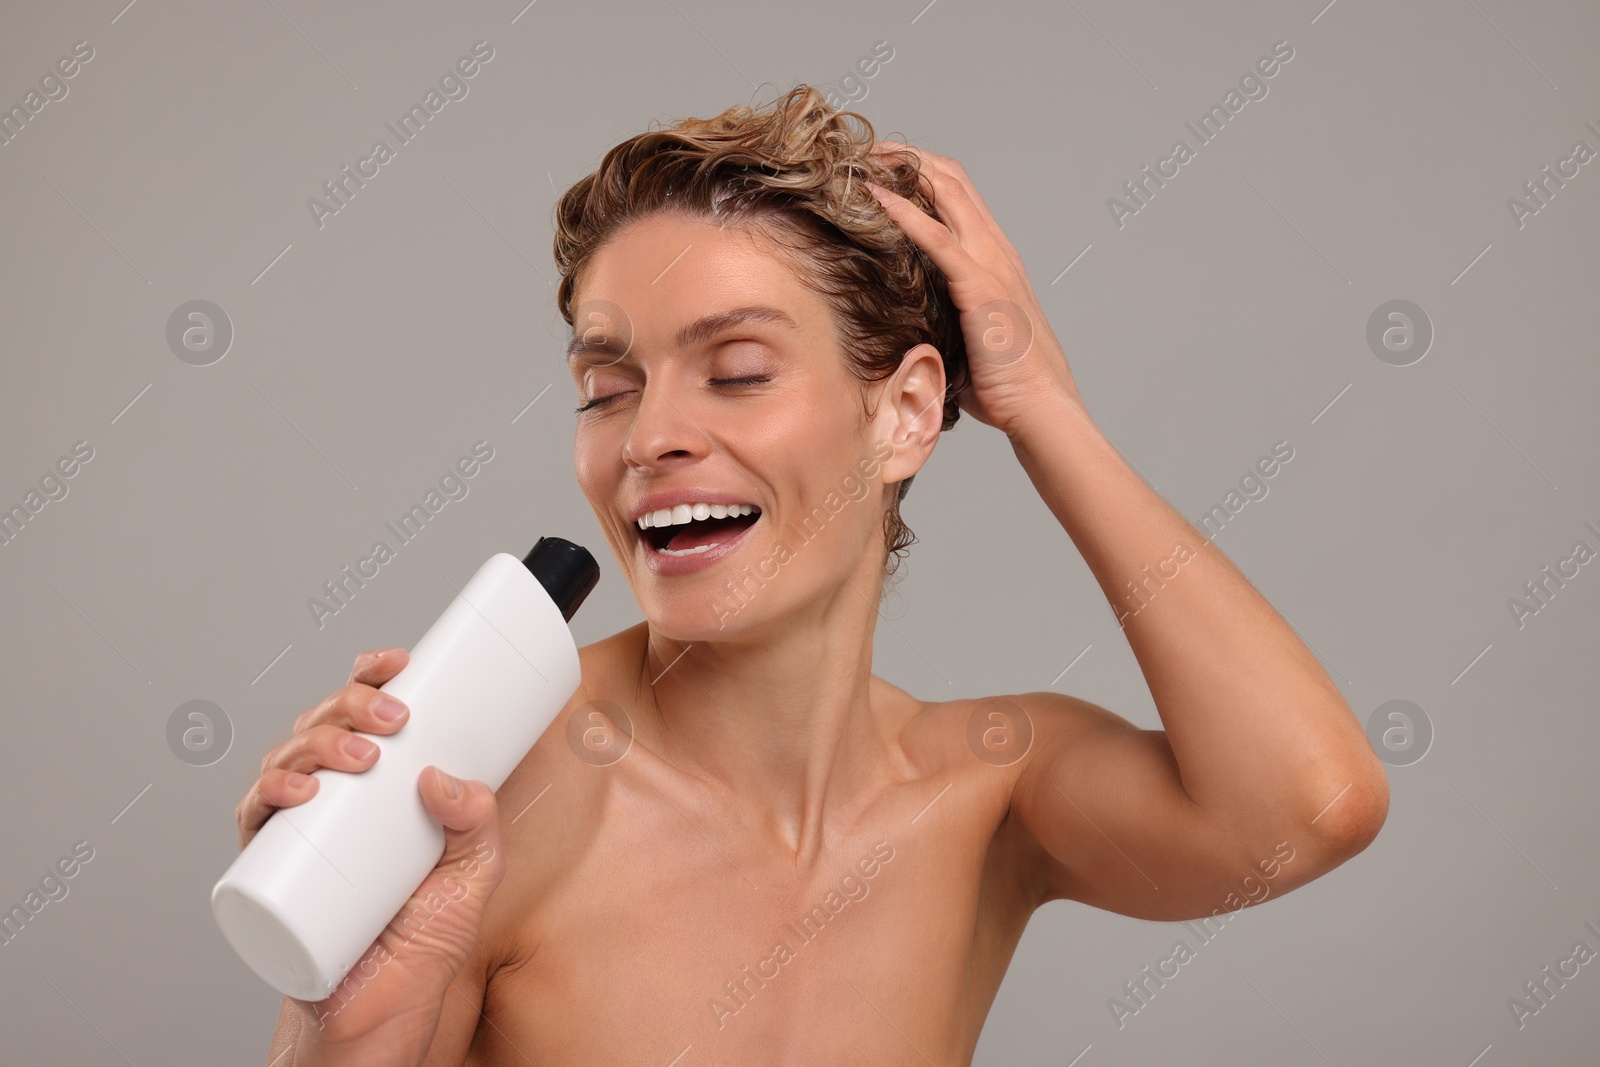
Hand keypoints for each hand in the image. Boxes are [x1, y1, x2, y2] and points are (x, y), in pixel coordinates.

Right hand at [237, 649, 508, 1063]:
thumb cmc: (421, 940)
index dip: (374, 677)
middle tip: (393, 719)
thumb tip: (448, 777)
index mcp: (378, 786)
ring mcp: (298, 829)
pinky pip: (254, 819)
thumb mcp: (474, 875)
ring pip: (288, 757)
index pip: (366, 714)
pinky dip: (268, 794)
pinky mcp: (271, 870)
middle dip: (352, 705)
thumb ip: (479, 825)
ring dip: (318, 742)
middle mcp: (332, 798)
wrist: (384, 1011)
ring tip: (361, 759)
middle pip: (325, 723)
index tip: (401, 662)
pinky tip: (300, 791)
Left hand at [864, 141, 1087, 438]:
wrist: (1039, 409)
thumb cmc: (1003, 386)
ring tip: (861, 156)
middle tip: (860, 149)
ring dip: (902, 168)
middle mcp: (995, 250)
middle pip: (949, 178)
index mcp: (993, 259)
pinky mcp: (980, 286)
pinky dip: (904, 212)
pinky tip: (873, 196)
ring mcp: (991, 264)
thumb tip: (899, 329)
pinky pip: (938, 237)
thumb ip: (936, 321)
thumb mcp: (962, 341)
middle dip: (904, 156)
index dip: (918, 171)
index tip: (877, 166)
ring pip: (947, 191)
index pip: (956, 194)